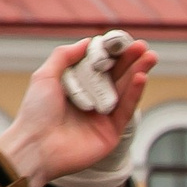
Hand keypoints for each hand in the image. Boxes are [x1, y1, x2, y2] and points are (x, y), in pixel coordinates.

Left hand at [0, 35, 154, 186]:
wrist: (38, 147)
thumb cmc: (35, 112)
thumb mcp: (45, 76)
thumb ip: (65, 56)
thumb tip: (88, 41)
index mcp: (75, 86)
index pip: (97, 66)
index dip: (110, 53)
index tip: (122, 40)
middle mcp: (90, 99)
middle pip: (115, 76)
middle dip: (130, 61)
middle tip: (143, 46)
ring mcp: (102, 116)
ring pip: (125, 90)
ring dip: (138, 72)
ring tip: (150, 56)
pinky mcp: (112, 131)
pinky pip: (126, 109)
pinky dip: (135, 93)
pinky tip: (141, 77)